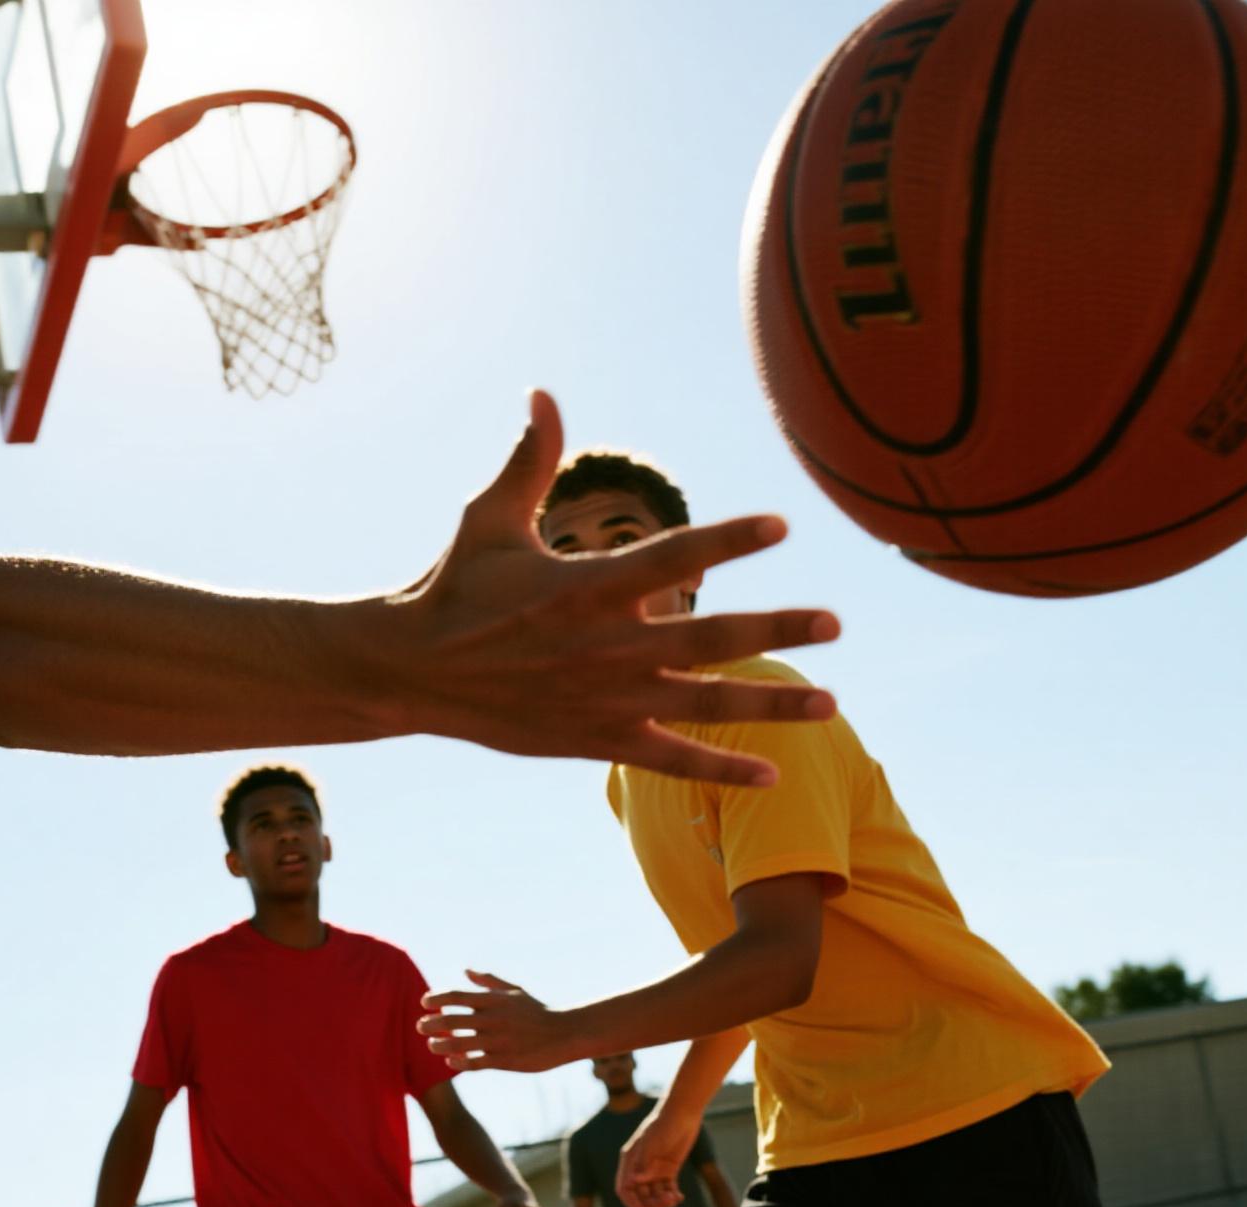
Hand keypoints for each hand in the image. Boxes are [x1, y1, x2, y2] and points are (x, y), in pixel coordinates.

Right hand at [373, 392, 837, 785]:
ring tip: (831, 703)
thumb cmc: (453, 588)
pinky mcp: (597, 740)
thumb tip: (543, 392)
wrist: (411, 673)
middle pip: (710, 637)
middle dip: (777, 629)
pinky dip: (722, 767)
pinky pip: (672, 758)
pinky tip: (773, 773)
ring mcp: (607, 700)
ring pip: (706, 702)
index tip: (781, 527)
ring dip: (772, 705)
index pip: (674, 558)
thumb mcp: (489, 519)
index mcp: (586, 586)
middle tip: (835, 622)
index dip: (730, 541)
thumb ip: (531, 460)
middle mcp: (606, 646)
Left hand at [420, 971, 581, 1072]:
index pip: (455, 996)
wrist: (564, 1033)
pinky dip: (458, 1062)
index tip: (424, 1002)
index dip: (435, 998)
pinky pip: (473, 1063)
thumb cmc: (537, 1011)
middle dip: (429, 1023)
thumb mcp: (514, 991)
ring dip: (438, 1044)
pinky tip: (450, 1061)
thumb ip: (488, 981)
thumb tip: (465, 971)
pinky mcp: (503, 1060)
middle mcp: (491, 1019)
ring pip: (457, 1044)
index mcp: (493, 1000)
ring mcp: (496, 1041)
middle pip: (450, 1020)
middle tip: (420, 1026)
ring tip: (431, 1045)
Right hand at [616, 1102, 699, 1206]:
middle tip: (668, 1203)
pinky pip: (668, 1188)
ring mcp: (655, 1169)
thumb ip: (643, 1164)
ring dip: (663, 1201)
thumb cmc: (663, 1125)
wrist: (683, 1112)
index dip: (633, 1204)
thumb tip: (634, 1182)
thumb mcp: (652, 1144)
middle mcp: (640, 1167)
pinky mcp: (669, 1169)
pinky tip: (679, 1197)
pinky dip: (672, 1195)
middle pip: (641, 1195)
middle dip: (652, 1203)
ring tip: (675, 1199)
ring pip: (655, 1194)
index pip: (624, 1189)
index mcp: (629, 1161)